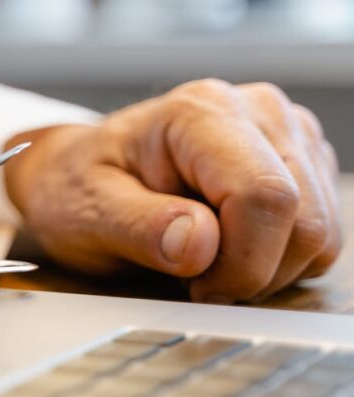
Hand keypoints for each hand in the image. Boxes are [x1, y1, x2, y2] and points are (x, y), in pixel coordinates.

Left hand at [3, 79, 339, 303]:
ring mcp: (286, 134)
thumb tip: (200, 244)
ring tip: (205, 258)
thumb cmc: (77, 187)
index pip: (264, 194)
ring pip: (320, 233)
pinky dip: (279, 260)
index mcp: (199, 112)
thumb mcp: (87, 211)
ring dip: (268, 268)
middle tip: (195, 278)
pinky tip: (229, 247)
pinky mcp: (301, 163)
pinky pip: (318, 236)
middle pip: (304, 218)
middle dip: (254, 270)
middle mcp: (255, 111)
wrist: (76, 174)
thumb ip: (140, 227)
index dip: (242, 261)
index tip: (198, 286)